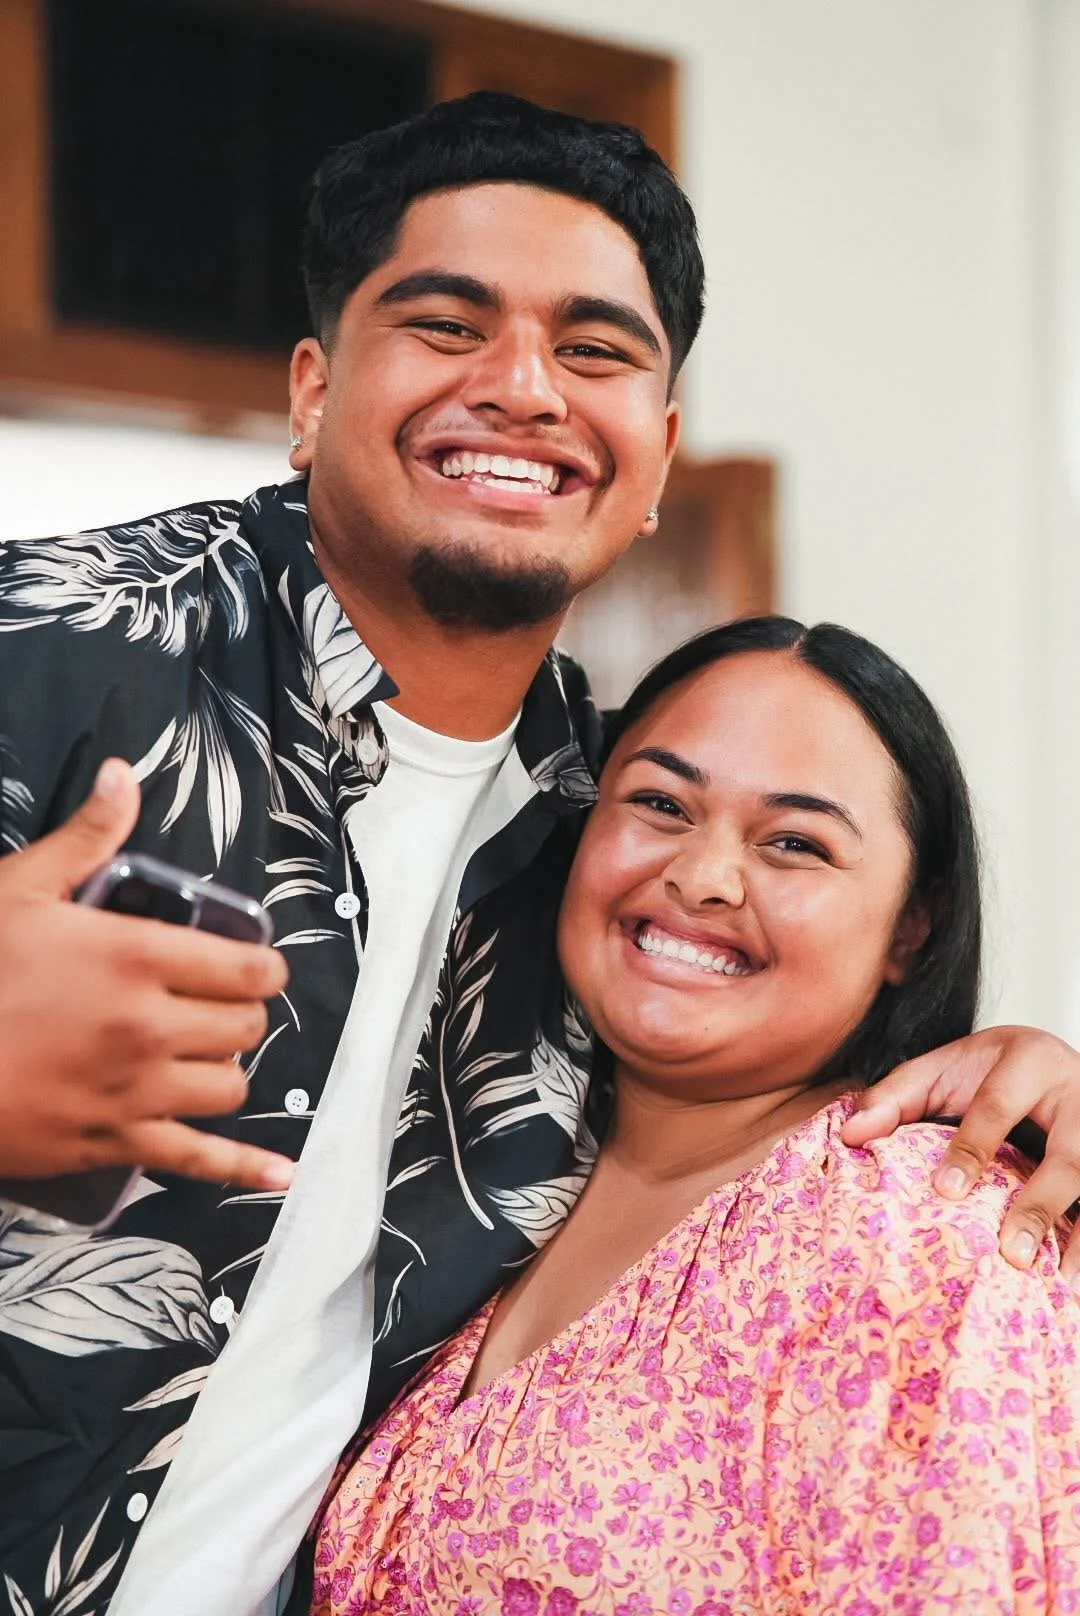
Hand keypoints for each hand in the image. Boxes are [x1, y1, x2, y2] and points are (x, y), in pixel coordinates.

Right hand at [0, 758, 293, 1191]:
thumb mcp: (20, 890)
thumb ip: (87, 837)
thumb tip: (124, 775)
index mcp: (139, 958)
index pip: (250, 966)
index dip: (261, 965)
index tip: (249, 964)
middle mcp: (154, 1027)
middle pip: (246, 1026)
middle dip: (240, 1013)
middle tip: (213, 1005)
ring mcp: (139, 1091)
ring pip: (231, 1086)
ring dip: (226, 1069)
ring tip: (203, 1055)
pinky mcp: (116, 1143)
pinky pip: (199, 1161)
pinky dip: (246, 1168)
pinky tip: (280, 1177)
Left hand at [842, 1025, 1079, 1288]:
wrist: (1048, 1059)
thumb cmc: (986, 1072)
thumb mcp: (940, 1071)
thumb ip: (895, 1097)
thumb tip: (850, 1135)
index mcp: (1028, 1059)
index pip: (998, 1106)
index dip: (972, 1149)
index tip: (946, 1192)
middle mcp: (1077, 1089)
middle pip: (1070, 1152)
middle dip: (1041, 1204)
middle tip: (1011, 1254)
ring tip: (1061, 1283)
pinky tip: (1074, 1280)